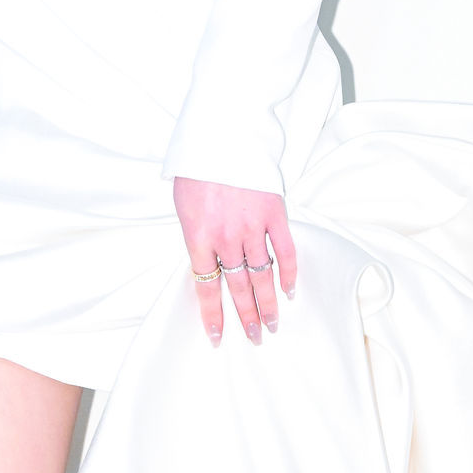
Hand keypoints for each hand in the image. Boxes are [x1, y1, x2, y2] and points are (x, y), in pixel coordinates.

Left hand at [172, 176, 295, 348]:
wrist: (223, 134)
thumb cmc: (197, 168)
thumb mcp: (183, 206)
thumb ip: (196, 237)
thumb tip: (206, 264)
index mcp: (198, 236)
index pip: (206, 287)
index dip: (212, 315)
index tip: (217, 337)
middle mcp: (226, 237)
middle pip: (237, 287)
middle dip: (245, 316)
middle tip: (253, 338)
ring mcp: (252, 226)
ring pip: (262, 275)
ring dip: (267, 304)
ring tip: (271, 325)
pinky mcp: (274, 213)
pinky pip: (284, 251)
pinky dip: (288, 273)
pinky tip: (289, 291)